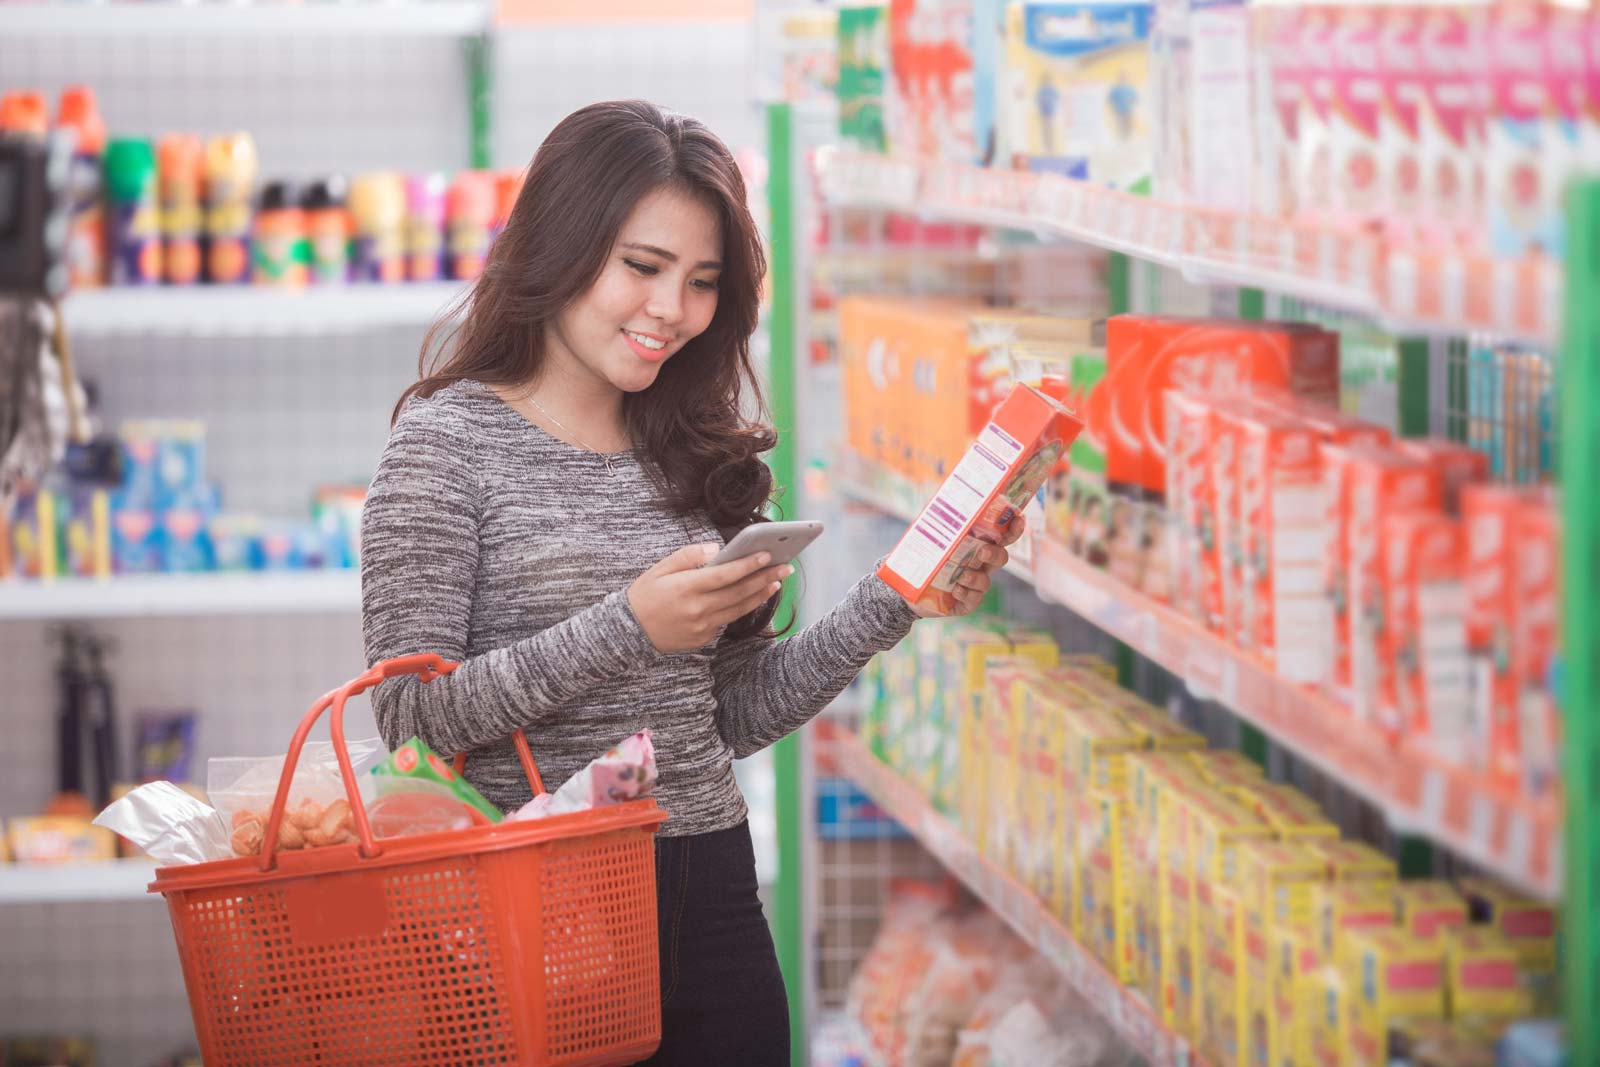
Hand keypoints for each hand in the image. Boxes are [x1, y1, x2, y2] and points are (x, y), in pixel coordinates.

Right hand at [628, 544, 792, 652]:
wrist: (628, 633)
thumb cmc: (645, 595)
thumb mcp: (660, 569)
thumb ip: (688, 556)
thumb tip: (716, 550)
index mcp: (686, 588)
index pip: (725, 575)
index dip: (748, 565)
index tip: (767, 554)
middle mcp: (698, 609)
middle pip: (739, 592)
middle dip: (765, 578)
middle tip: (786, 567)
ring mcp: (702, 626)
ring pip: (739, 609)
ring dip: (760, 594)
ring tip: (777, 581)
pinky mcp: (703, 638)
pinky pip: (727, 620)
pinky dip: (743, 607)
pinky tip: (755, 596)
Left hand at [911, 515, 1026, 618]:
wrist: (908, 593)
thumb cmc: (923, 561)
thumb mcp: (927, 541)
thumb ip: (936, 526)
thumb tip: (937, 504)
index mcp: (975, 547)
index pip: (1000, 537)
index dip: (1012, 529)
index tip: (1018, 518)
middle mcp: (979, 566)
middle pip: (1000, 558)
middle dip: (994, 554)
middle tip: (982, 551)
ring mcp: (974, 586)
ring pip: (985, 581)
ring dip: (975, 578)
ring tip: (961, 576)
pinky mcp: (966, 603)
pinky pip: (974, 600)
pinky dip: (967, 594)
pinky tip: (956, 591)